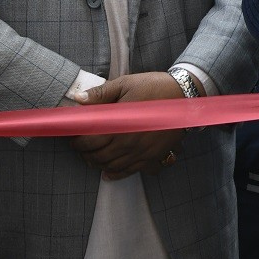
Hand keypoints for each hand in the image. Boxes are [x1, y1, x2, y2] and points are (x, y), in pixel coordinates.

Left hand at [71, 71, 189, 178]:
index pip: (89, 141)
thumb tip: (78, 99)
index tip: (72, 135)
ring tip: (91, 155)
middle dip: (84, 152)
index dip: (76, 141)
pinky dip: (115, 174)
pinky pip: (129, 171)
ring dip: (97, 163)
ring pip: (111, 166)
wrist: (186, 96)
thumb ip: (101, 94)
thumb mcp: (126, 84)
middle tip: (79, 145)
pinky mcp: (152, 157)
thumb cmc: (155, 87)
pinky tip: (107, 172)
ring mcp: (141, 152)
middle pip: (98, 156)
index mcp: (119, 124)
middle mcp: (128, 143)